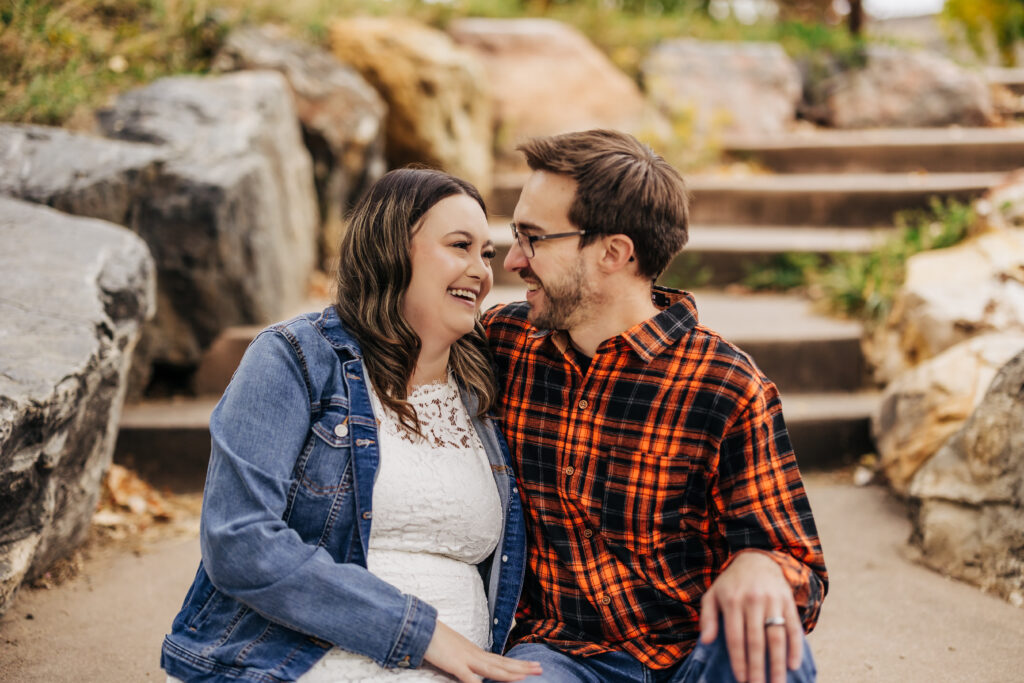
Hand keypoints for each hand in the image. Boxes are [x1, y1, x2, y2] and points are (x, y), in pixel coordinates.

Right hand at [422, 620, 541, 682]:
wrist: (420, 627)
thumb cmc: (434, 640)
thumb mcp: (454, 650)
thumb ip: (464, 660)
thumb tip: (472, 668)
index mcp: (474, 652)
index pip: (500, 659)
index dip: (517, 663)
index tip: (532, 664)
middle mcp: (474, 654)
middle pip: (502, 663)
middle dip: (522, 667)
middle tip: (540, 669)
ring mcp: (466, 659)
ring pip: (492, 669)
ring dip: (510, 674)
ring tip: (526, 676)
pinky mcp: (455, 665)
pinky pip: (469, 678)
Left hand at [698, 551, 802, 682]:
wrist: (757, 559)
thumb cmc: (731, 583)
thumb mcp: (713, 594)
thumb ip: (707, 617)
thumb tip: (706, 640)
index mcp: (732, 601)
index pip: (735, 637)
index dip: (739, 661)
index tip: (741, 680)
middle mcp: (753, 601)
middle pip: (756, 641)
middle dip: (758, 667)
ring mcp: (773, 601)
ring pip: (776, 637)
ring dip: (778, 663)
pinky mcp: (788, 601)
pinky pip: (793, 627)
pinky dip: (795, 647)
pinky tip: (794, 665)